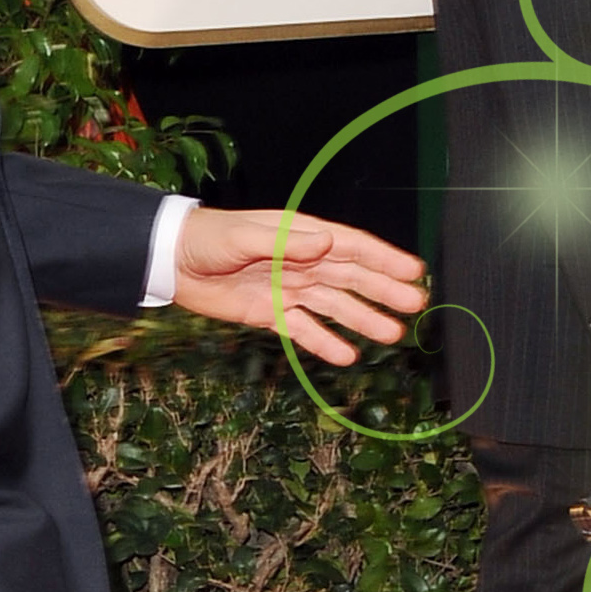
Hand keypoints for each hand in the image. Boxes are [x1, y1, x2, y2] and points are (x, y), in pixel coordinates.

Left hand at [169, 207, 429, 366]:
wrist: (173, 261)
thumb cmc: (208, 238)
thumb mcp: (246, 235)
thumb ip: (287, 242)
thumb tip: (328, 243)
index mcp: (301, 235)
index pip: (352, 247)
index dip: (384, 259)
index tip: (413, 271)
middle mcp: (301, 261)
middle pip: (351, 278)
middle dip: (384, 291)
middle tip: (417, 306)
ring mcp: (288, 288)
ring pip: (334, 306)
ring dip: (362, 319)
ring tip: (392, 335)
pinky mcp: (270, 312)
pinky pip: (303, 329)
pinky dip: (324, 342)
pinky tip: (347, 356)